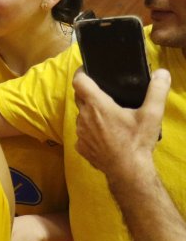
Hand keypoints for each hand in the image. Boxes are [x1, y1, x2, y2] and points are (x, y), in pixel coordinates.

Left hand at [73, 67, 169, 186]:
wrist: (128, 171)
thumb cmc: (137, 142)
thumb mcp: (152, 115)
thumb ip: (157, 91)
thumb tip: (162, 73)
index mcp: (97, 105)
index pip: (79, 81)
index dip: (81, 73)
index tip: (87, 70)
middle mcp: (83, 117)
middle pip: (79, 97)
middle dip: (88, 93)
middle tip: (104, 93)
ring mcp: (80, 133)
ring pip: (81, 116)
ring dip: (90, 113)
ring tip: (108, 116)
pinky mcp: (80, 147)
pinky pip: (83, 133)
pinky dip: (91, 131)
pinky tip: (105, 135)